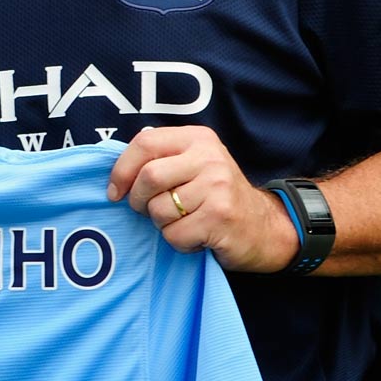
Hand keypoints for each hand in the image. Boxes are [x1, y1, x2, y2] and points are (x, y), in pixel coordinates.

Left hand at [104, 126, 298, 272]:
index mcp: (197, 138)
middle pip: (148, 178)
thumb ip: (162, 159)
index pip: (144, 143)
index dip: (121, 170)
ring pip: (158, 210)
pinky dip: (179, 242)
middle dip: (139, 202)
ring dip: (163, 225)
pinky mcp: (220, 217)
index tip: (115, 192)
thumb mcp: (194, 165)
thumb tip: (116, 170)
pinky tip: (197, 236)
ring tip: (185, 222)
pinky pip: (174, 235)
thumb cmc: (217, 197)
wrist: (265, 228)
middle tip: (150, 211)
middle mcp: (209, 157)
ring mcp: (217, 186)